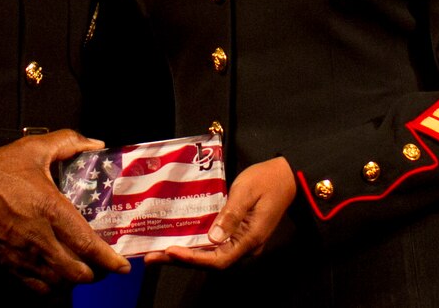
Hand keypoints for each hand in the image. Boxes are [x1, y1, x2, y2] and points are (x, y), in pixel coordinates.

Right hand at [0, 129, 130, 293]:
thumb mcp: (34, 148)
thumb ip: (67, 142)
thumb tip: (94, 143)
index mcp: (50, 209)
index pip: (86, 243)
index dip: (108, 259)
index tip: (123, 264)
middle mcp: (40, 237)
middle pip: (77, 273)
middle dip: (96, 274)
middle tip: (105, 266)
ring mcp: (24, 255)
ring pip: (59, 284)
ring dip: (75, 282)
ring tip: (85, 271)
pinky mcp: (10, 264)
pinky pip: (36, 289)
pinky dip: (53, 289)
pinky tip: (59, 278)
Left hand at [143, 156, 295, 268]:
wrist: (287, 176)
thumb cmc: (267, 180)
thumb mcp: (246, 192)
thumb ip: (231, 215)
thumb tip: (213, 238)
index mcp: (250, 239)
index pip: (218, 259)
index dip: (193, 259)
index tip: (171, 251)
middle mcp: (245, 246)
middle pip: (211, 261)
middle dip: (181, 260)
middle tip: (151, 257)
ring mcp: (242, 241)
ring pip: (212, 255)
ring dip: (186, 255)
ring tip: (158, 252)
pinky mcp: (238, 234)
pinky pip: (216, 245)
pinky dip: (197, 246)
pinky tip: (179, 241)